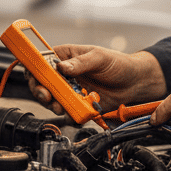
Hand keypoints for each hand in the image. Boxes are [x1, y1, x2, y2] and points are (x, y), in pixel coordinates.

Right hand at [25, 45, 165, 114]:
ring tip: (62, 107)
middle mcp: (65, 74)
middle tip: (47, 97)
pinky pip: (68, 111)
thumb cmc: (119, 63)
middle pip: (42, 84)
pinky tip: (76, 113)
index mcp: (65, 57)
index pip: (41, 62)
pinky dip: (69, 114)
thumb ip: (80, 63)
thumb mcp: (99, 58)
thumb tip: (62, 67)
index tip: (37, 79)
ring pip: (52, 100)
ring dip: (54, 105)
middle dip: (41, 92)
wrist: (136, 83)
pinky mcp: (79, 104)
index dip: (34, 70)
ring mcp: (71, 90)